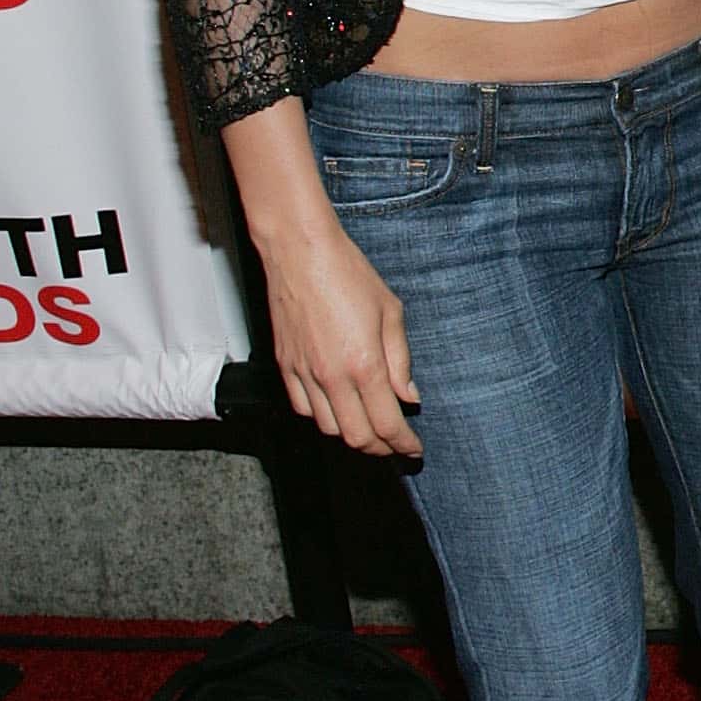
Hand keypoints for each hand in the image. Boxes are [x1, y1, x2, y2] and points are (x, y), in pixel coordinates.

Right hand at [261, 220, 423, 460]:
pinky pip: (303, 409)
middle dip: (381, 448)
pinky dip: (323, 418)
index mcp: (364, 364)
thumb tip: (409, 395)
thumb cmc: (347, 273)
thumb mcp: (391, 312)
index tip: (414, 448)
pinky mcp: (285, 367)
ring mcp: (304, 374)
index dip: (404, 443)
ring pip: (329, 428)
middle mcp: (332, 376)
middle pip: (357, 436)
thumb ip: (401, 360)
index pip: (387, 423)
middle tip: (396, 444)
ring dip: (353, 435)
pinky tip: (338, 409)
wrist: (300, 251)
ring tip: (370, 428)